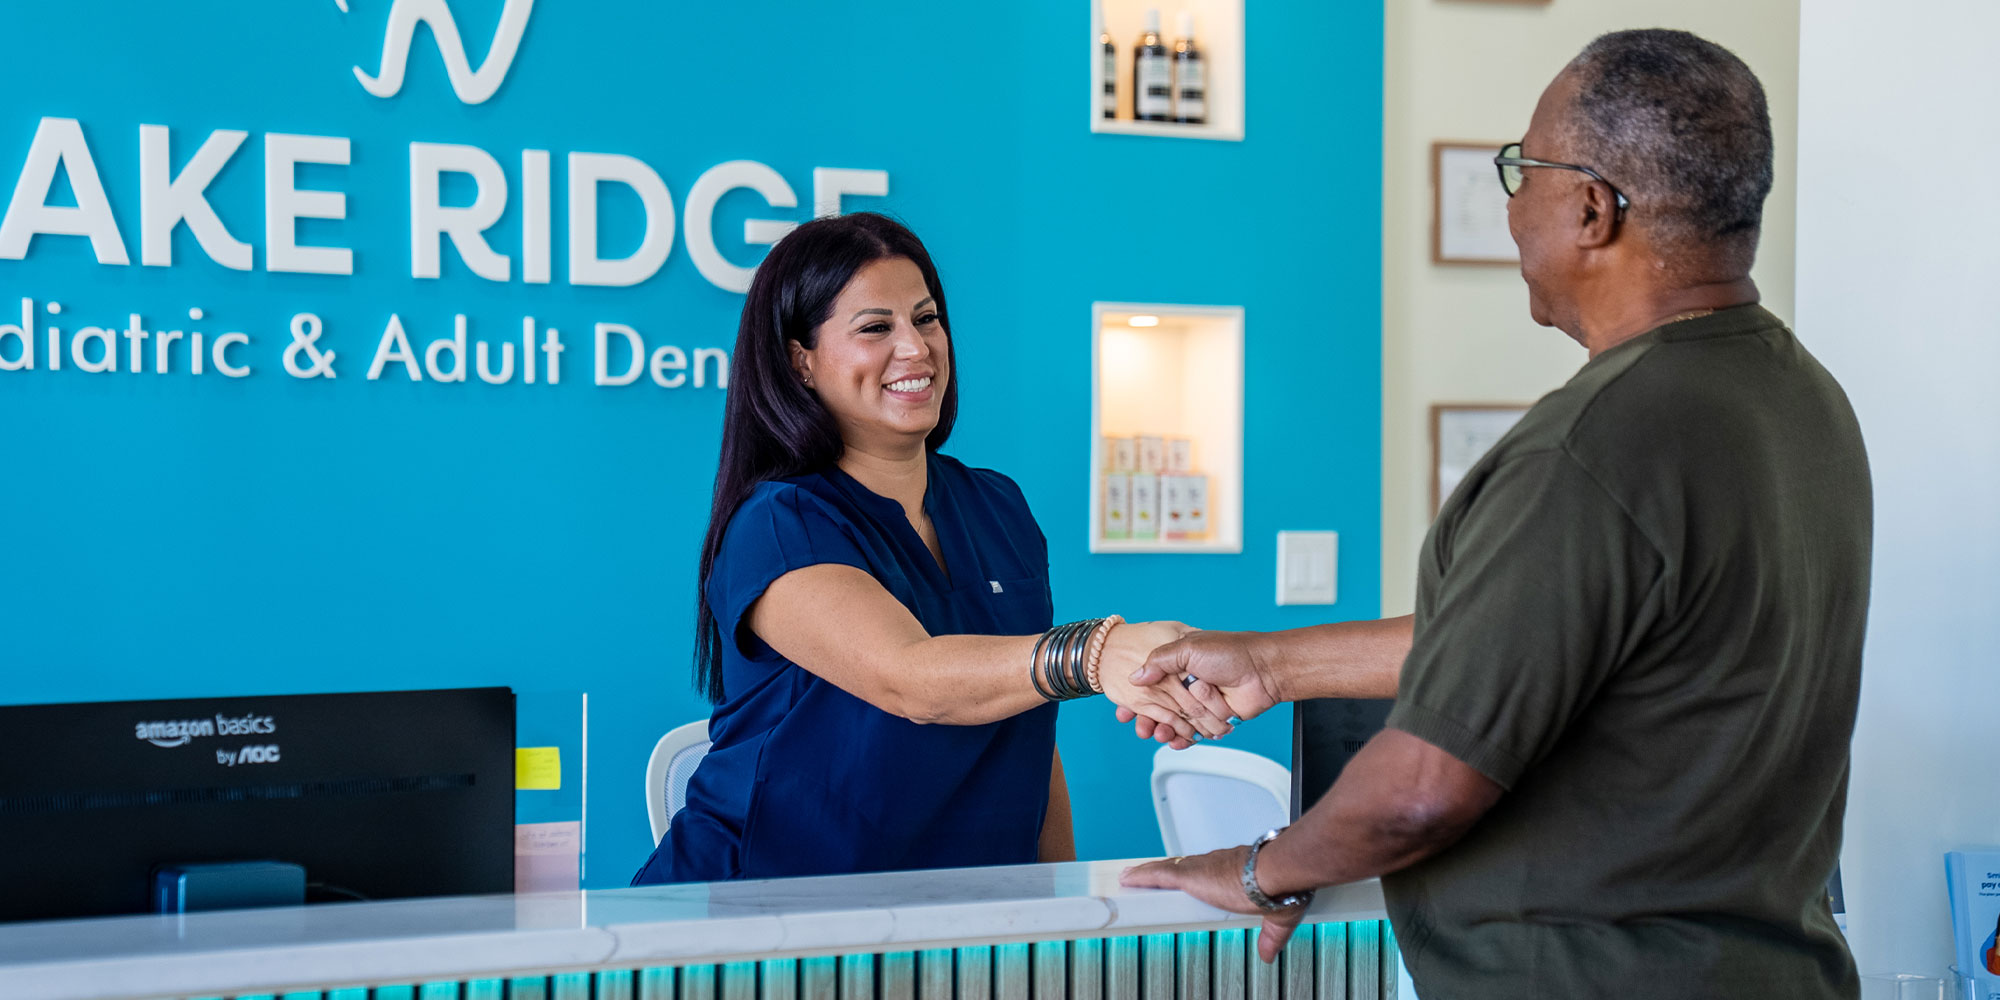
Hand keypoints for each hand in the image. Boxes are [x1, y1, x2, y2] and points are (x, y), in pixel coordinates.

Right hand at [1096, 621, 1232, 740]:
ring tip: (1160, 734)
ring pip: (1177, 724)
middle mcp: (1188, 685)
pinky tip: (1175, 742)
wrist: (1263, 669)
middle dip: (1149, 721)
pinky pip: (1195, 734)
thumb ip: (1160, 660)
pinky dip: (1185, 740)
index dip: (1137, 700)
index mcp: (1178, 666)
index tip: (1125, 711)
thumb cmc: (1230, 651)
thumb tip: (1136, 677)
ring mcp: (1201, 703)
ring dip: (1167, 731)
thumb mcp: (1188, 648)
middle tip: (1142, 727)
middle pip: (1161, 709)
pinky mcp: (1214, 719)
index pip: (1151, 686)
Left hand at [1120, 847, 1308, 961]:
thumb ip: (1270, 936)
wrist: (1276, 872)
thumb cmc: (1280, 884)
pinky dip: (1141, 876)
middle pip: (1182, 867)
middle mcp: (1214, 864)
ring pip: (1166, 868)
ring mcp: (1200, 869)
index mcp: (1234, 870)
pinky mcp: (1189, 876)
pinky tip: (1128, 878)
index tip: (1190, 879)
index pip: (1207, 870)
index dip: (1196, 874)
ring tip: (1131, 878)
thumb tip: (1269, 955)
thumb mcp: (1276, 915)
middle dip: (1166, 872)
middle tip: (1150, 877)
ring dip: (1148, 873)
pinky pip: (1157, 874)